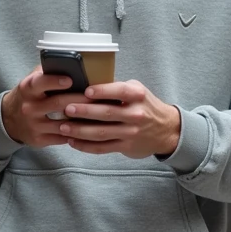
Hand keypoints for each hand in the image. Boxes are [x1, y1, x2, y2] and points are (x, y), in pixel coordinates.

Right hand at [0, 67, 90, 148]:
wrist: (9, 119)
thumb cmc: (28, 95)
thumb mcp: (31, 81)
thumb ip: (47, 72)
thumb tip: (72, 63)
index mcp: (27, 88)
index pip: (40, 83)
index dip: (55, 81)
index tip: (71, 79)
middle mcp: (29, 107)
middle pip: (58, 103)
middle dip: (79, 99)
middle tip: (97, 96)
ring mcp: (34, 125)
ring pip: (63, 123)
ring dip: (82, 118)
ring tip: (99, 113)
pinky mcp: (39, 140)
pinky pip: (62, 138)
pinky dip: (77, 133)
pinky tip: (90, 128)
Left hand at [56, 80, 180, 158]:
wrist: (167, 130)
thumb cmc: (145, 106)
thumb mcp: (137, 91)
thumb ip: (117, 88)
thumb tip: (86, 83)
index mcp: (137, 95)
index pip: (119, 91)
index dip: (102, 91)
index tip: (85, 91)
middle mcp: (135, 114)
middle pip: (105, 113)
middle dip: (83, 111)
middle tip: (66, 108)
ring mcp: (131, 132)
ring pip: (101, 133)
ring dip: (80, 130)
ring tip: (63, 127)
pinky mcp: (126, 147)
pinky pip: (102, 148)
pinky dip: (86, 146)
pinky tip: (73, 142)